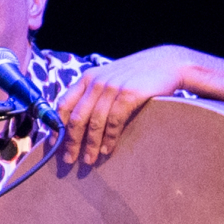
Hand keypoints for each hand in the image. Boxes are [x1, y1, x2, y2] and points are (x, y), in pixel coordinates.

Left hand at [57, 45, 194, 165]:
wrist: (169, 62)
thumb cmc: (137, 75)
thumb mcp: (109, 78)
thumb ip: (93, 94)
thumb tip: (77, 123)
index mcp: (87, 78)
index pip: (64, 105)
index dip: (57, 127)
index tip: (54, 145)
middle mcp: (96, 81)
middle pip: (76, 118)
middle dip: (71, 142)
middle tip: (69, 160)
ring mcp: (112, 87)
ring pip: (94, 122)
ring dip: (90, 145)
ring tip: (89, 160)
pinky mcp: (129, 94)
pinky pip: (113, 122)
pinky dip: (108, 138)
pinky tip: (107, 149)